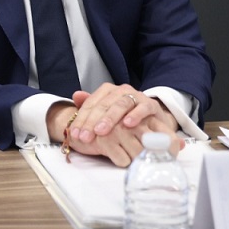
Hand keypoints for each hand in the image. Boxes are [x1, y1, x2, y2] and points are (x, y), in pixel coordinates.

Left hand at [49, 83, 181, 166]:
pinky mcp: (151, 104)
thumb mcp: (106, 115)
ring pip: (120, 104)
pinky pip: (143, 108)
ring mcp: (137, 96)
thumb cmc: (125, 119)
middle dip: (92, 122)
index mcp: (107, 91)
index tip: (75, 134)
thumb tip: (75, 96)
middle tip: (84, 137)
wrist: (153, 122)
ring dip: (110, 118)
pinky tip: (127, 124)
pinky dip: (135, 115)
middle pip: (103, 104)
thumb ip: (90, 107)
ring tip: (100, 131)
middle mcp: (120, 90)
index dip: (81, 119)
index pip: (90, 104)